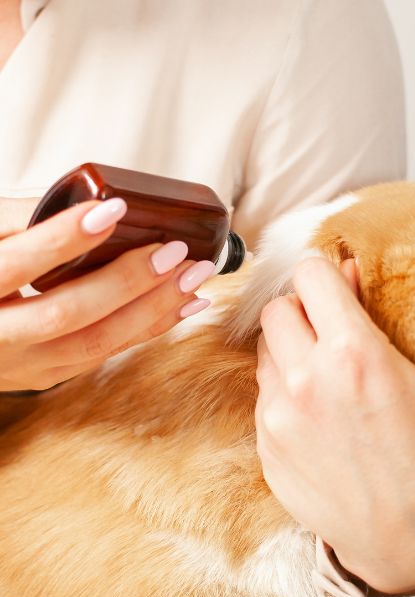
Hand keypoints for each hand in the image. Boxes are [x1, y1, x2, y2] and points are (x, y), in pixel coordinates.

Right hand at [0, 199, 213, 390]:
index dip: (64, 238)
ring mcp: (22, 364)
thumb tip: (93, 200)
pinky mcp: (47, 374)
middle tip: (175, 251)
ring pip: (95, 343)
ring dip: (152, 309)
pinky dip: (149, 327)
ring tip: (193, 277)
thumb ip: (17, 219)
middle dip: (127, 282)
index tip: (114, 210)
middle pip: (66, 314)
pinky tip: (184, 304)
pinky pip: (105, 354)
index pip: (17, 265)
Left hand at [255, 256, 414, 594]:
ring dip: (289, 353)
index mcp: (354, 354)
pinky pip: (265, 397)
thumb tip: (346, 273)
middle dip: (302, 313)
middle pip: (277, 310)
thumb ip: (373, 320)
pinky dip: (285, 395)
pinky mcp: (265, 447)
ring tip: (324, 381)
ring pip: (266, 353)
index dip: (324, 277)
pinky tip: (317, 419)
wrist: (410, 536)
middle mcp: (306, 380)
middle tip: (328, 334)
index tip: (333, 288)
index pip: (309, 275)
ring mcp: (279, 417)